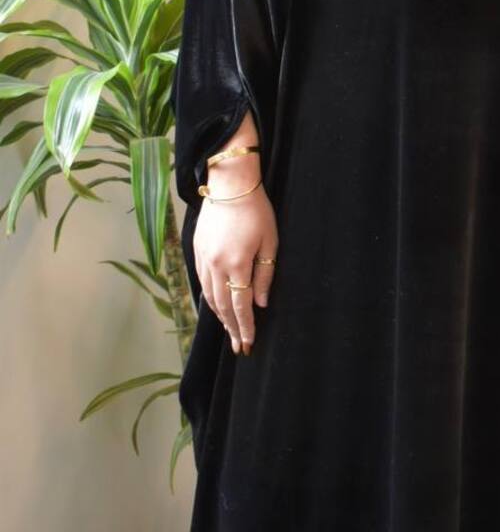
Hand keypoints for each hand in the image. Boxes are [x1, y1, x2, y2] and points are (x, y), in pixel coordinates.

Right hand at [193, 177, 278, 354]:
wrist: (229, 185)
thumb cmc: (256, 211)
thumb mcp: (270, 242)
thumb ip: (265, 275)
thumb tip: (260, 304)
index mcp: (236, 264)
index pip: (241, 306)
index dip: (245, 327)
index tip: (249, 343)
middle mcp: (215, 265)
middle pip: (223, 306)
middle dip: (232, 328)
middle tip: (240, 347)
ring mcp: (203, 258)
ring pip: (210, 296)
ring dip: (220, 316)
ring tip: (229, 331)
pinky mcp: (196, 250)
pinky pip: (202, 282)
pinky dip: (210, 298)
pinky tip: (217, 306)